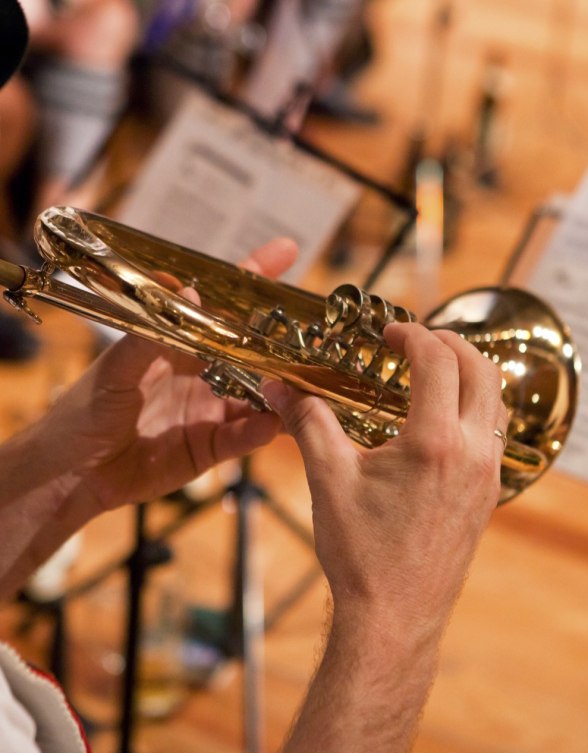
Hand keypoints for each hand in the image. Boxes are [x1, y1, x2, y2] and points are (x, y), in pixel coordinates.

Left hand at [44, 237, 297, 511]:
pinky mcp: (211, 447)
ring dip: (284, 389)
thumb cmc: (84, 411)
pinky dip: (260, 430)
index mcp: (178, 343)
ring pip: (259, 395)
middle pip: (253, 349)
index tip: (286, 250)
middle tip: (321, 333)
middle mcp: (202, 372)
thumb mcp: (114, 367)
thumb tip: (191, 293)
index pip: (221, 304)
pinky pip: (243, 437)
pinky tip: (276, 423)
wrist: (71, 472)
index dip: (253, 277)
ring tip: (312, 382)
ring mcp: (210, 409)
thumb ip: (150, 334)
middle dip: (286, 339)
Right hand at [262, 322, 506, 640]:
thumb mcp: (329, 479)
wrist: (393, 618)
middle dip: (453, 343)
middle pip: (482, 371)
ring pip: (496, 403)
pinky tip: (443, 420)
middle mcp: (471, 453)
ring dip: (471, 374)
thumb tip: (279, 389)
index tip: (390, 332)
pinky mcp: (487, 497)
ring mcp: (486, 477)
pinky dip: (476, 408)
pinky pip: (494, 435)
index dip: (414, 335)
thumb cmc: (362, 554)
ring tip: (435, 370)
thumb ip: (308, 423)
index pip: (438, 361)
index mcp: (434, 442)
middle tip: (420, 339)